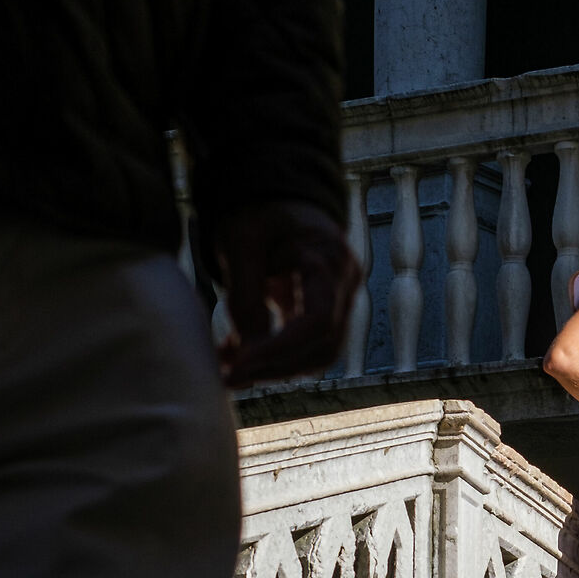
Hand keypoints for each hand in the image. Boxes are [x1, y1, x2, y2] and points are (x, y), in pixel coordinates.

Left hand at [211, 198, 360, 388]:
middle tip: (232, 377)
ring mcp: (341, 300)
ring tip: (233, 371)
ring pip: (321, 355)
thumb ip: (244, 297)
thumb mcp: (241, 243)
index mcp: (330, 258)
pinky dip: (277, 359)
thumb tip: (248, 355)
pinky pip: (309, 347)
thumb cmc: (259, 212)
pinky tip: (240, 358)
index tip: (240, 363)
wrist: (278, 200)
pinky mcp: (326, 312)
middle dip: (278, 368)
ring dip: (277, 370)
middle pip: (325, 346)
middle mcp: (346, 283)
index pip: (318, 321)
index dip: (280, 350)